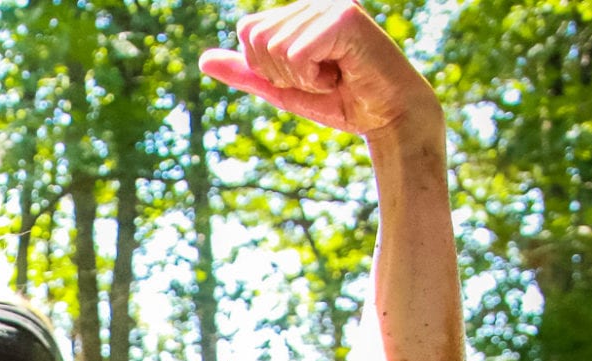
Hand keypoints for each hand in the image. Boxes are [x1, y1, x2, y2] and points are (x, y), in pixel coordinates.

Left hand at [200, 1, 439, 138]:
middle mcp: (315, 2)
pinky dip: (313, 77)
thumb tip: (203, 61)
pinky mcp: (344, 17)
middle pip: (256, 38)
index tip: (304, 74)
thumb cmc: (341, 101)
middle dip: (281, 73)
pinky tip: (341, 75)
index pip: (248, 30)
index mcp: (300, 12)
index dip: (266, 66)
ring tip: (333, 75)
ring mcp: (330, 5)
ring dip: (300, 77)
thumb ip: (247, 73)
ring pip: (274, 47)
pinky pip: (296, 54)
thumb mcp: (283, 88)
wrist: (388, 117)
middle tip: (319, 77)